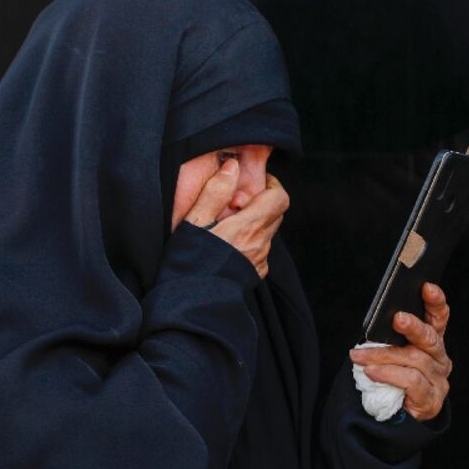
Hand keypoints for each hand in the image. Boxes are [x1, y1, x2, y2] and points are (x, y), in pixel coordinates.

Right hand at [182, 158, 287, 277]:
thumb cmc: (189, 261)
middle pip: (276, 213)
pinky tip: (229, 244)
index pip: (279, 198)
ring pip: (268, 231)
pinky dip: (251, 241)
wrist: (191, 301)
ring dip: (254, 222)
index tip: (253, 185)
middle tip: (235, 204)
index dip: (271, 185)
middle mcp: (259, 243)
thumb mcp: (195, 221)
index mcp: (247, 227)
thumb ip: (215, 192)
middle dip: (261, 202)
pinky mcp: (255, 273)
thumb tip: (232, 167)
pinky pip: (261, 249)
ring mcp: (259, 260)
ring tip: (228, 225)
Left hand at [350, 282, 452, 420]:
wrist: (400, 419)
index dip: (435, 302)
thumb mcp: (392, 355)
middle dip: (413, 326)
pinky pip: (410, 381)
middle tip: (397, 318)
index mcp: (432, 342)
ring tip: (359, 355)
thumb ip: (390, 340)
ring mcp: (438, 380)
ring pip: (413, 360)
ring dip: (382, 355)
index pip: (438, 318)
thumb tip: (374, 325)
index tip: (426, 287)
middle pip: (429, 338)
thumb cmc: (393, 380)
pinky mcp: (431, 399)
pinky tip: (370, 371)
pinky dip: (388, 374)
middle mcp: (439, 358)